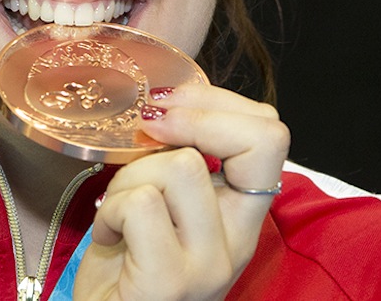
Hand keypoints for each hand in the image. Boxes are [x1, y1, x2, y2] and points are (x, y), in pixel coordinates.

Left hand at [73, 84, 289, 300]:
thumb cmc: (128, 262)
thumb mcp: (166, 203)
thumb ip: (177, 160)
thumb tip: (162, 101)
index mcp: (242, 214)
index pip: (271, 135)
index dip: (219, 105)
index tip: (170, 108)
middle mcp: (240, 239)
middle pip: (251, 140)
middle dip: (188, 119)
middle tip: (147, 133)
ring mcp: (209, 263)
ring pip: (180, 165)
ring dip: (131, 175)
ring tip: (117, 209)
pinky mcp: (169, 280)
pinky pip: (140, 203)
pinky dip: (109, 209)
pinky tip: (108, 235)